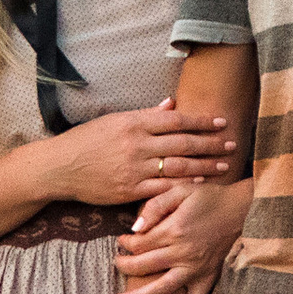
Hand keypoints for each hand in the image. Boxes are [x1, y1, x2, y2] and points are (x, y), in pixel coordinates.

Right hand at [41, 101, 231, 208]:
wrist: (60, 167)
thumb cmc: (86, 140)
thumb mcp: (114, 120)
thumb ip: (145, 114)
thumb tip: (172, 103)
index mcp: (134, 122)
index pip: (176, 120)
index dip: (201, 121)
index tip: (220, 122)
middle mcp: (137, 144)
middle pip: (183, 143)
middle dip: (211, 144)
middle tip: (232, 144)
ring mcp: (134, 168)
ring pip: (178, 167)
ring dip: (205, 166)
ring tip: (223, 165)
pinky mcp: (130, 190)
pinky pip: (163, 188)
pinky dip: (183, 185)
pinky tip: (199, 184)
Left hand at [112, 178, 249, 293]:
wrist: (242, 209)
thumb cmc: (209, 197)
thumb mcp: (181, 190)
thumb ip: (156, 206)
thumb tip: (134, 228)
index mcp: (174, 230)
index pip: (139, 243)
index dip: (126, 243)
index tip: (121, 241)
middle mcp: (182, 253)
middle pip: (144, 266)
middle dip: (124, 266)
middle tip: (116, 264)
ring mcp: (195, 269)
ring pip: (161, 290)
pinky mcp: (207, 278)